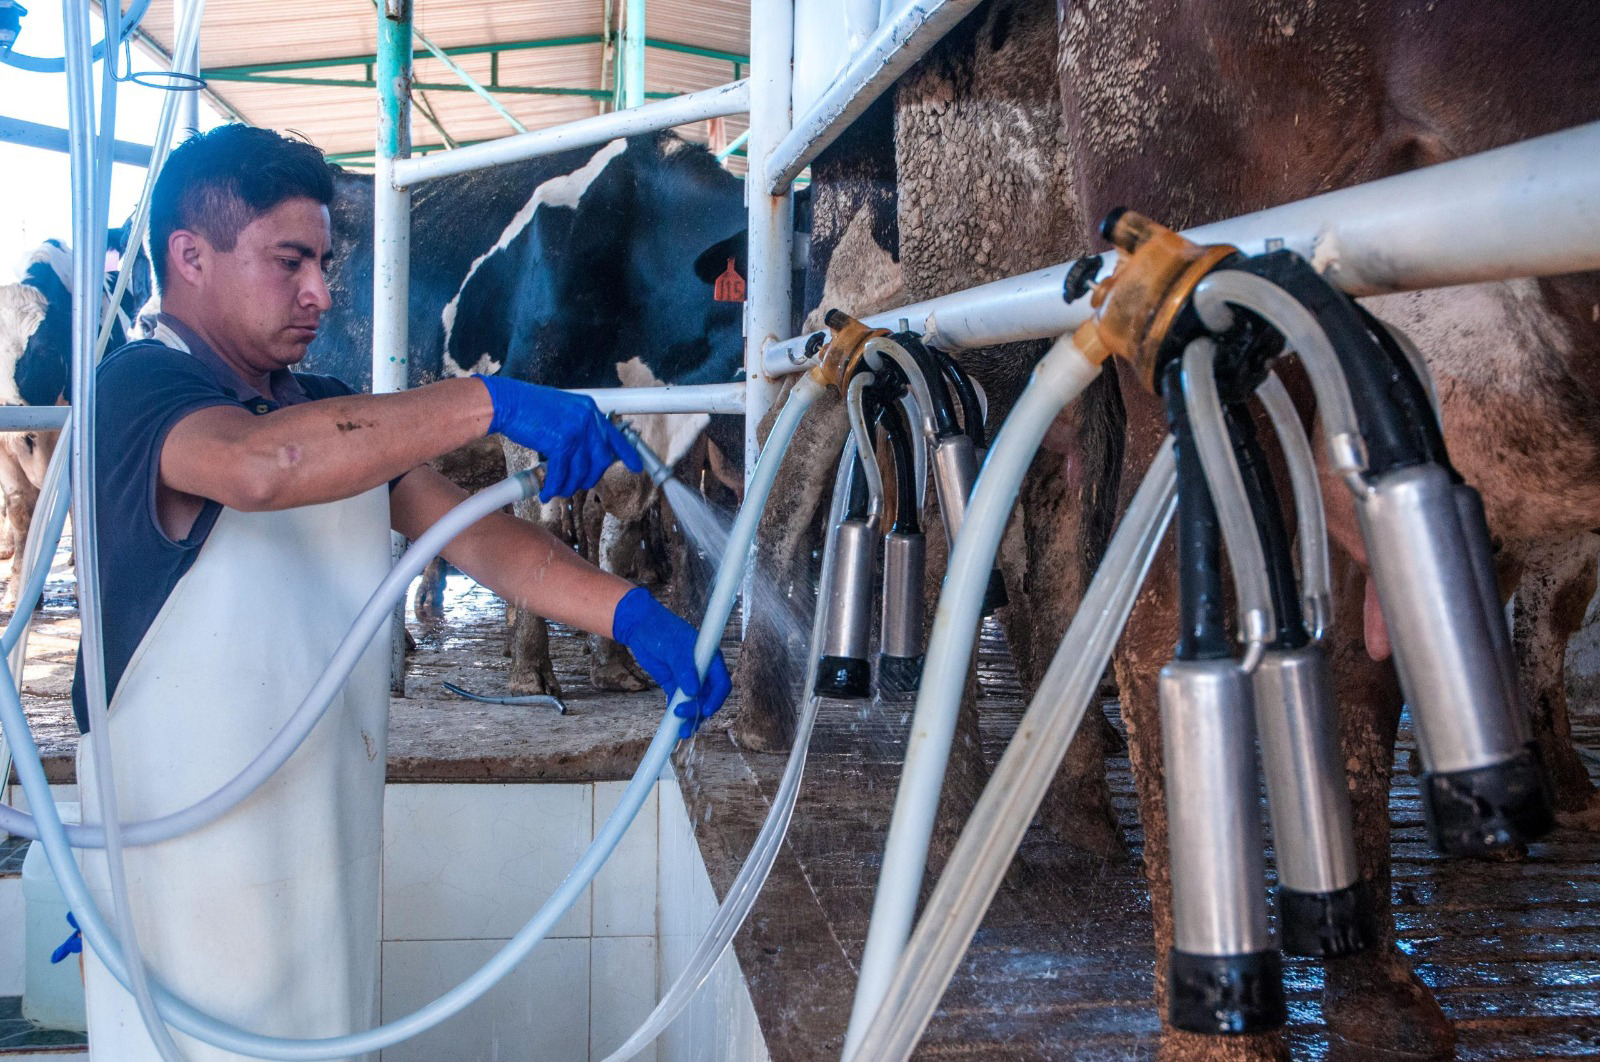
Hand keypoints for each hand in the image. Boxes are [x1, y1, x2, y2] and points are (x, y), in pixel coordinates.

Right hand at [476, 374, 641, 501]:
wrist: (508, 403)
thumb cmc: (530, 409)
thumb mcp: (564, 412)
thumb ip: (579, 429)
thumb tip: (587, 454)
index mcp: (589, 411)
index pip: (615, 436)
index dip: (627, 454)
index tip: (636, 467)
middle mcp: (587, 419)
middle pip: (600, 460)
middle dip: (589, 478)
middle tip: (577, 484)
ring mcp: (576, 430)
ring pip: (580, 470)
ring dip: (569, 485)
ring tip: (558, 489)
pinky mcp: (560, 442)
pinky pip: (561, 473)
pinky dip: (554, 485)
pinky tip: (547, 491)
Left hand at [610, 586, 730, 738]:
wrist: (640, 626)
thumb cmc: (661, 629)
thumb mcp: (674, 647)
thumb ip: (684, 668)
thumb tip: (694, 691)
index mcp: (709, 659)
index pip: (721, 683)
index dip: (716, 699)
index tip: (706, 710)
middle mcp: (702, 671)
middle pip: (708, 697)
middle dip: (699, 711)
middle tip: (681, 715)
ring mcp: (688, 679)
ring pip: (695, 704)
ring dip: (690, 718)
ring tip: (681, 731)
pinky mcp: (675, 685)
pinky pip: (680, 703)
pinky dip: (678, 714)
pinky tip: (674, 725)